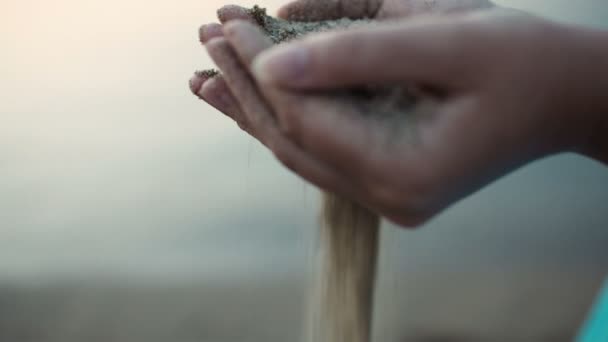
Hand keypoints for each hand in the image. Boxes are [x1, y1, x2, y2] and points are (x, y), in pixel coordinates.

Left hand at [196, 9, 607, 226]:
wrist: (564, 95)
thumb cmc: (521, 62)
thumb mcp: (445, 41)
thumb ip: (357, 50)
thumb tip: (272, 59)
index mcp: (405, 172)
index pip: (306, 120)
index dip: (260, 69)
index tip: (227, 21)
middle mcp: (388, 195)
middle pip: (292, 141)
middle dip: (245, 88)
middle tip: (205, 41)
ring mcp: (386, 191)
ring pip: (300, 148)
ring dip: (253, 107)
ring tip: (206, 75)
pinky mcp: (386, 174)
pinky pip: (321, 146)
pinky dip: (286, 115)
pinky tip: (253, 95)